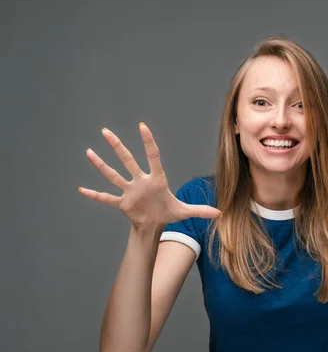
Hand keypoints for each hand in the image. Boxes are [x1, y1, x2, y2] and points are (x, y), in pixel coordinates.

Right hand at [79, 122, 221, 227]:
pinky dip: (95, 195)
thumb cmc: (168, 213)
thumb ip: (202, 210)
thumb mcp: (185, 212)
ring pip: (114, 174)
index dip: (148, 142)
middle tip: (106, 131)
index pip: (152, 157)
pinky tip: (82, 189)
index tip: (142, 127)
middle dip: (117, 146)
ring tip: (89, 152)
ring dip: (101, 165)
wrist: (154, 225)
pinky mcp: (123, 202)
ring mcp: (130, 190)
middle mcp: (140, 181)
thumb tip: (221, 213)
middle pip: (127, 160)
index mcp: (156, 180)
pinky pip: (106, 197)